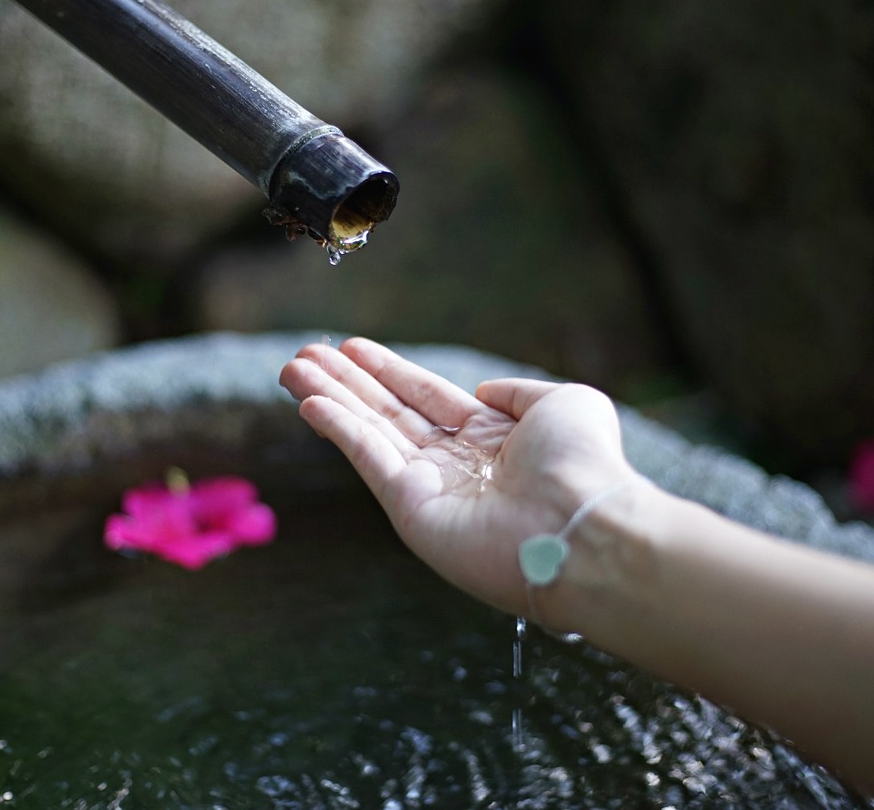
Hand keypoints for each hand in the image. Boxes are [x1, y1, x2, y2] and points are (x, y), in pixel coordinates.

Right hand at [280, 338, 637, 616]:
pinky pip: (369, 458)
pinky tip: (309, 403)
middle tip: (303, 355)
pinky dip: (338, 429)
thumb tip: (483, 392)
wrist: (582, 527)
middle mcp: (455, 463)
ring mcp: (431, 488)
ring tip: (291, 370)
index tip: (349, 346)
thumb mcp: (563, 403)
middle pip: (387, 412)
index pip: (426, 396)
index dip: (387, 370)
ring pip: (369, 431)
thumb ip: (517, 392)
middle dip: (345, 382)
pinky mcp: (411, 510)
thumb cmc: (583, 464)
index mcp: (490, 437)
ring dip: (329, 398)